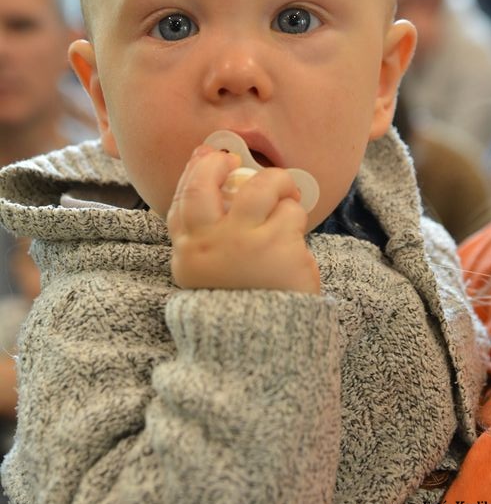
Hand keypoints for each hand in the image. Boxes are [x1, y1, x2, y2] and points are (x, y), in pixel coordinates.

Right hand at [167, 146, 320, 293]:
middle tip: (236, 161)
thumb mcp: (208, 273)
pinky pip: (291, 213)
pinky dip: (296, 218)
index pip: (181, 201)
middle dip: (218, 164)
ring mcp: (244, 243)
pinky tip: (296, 238)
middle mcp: (210, 244)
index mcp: (189, 254)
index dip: (194, 173)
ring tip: (286, 194)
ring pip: (260, 187)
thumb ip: (206, 232)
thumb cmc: (241, 303)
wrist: (266, 347)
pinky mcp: (279, 246)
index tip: (208, 157)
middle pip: (204, 185)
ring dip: (277, 183)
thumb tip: (211, 173)